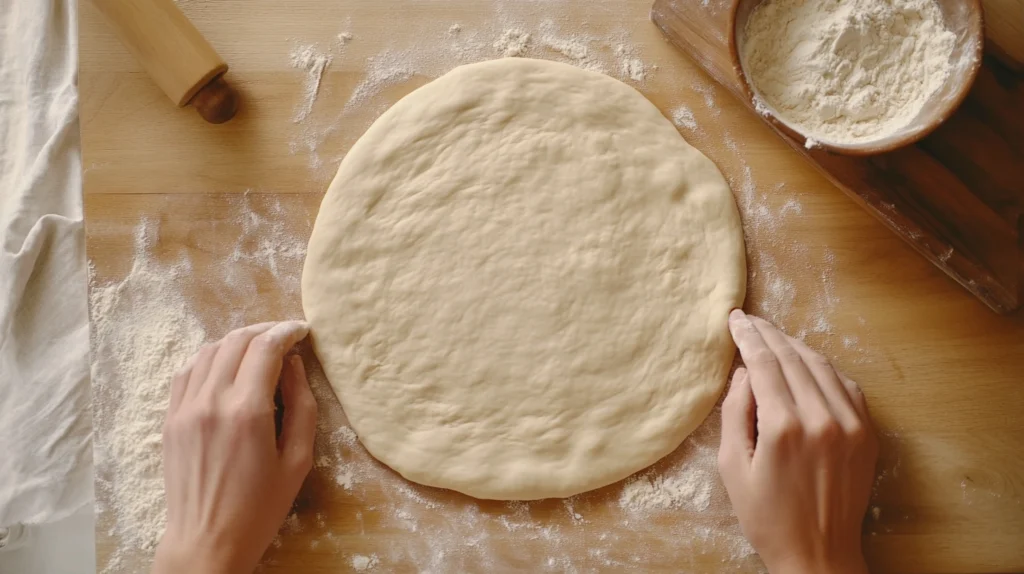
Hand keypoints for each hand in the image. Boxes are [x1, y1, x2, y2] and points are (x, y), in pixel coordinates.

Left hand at [153, 321, 316, 573]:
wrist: (205, 542)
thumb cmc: (260, 509)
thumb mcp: (298, 460)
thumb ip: (301, 406)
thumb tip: (295, 365)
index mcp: (247, 412)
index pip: (266, 348)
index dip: (287, 332)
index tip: (303, 330)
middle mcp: (212, 401)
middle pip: (237, 340)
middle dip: (265, 331)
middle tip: (285, 336)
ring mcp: (185, 408)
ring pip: (210, 350)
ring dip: (237, 341)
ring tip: (258, 348)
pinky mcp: (171, 419)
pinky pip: (188, 371)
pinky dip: (211, 358)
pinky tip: (226, 366)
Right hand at [718, 310, 877, 573]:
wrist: (819, 555)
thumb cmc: (766, 516)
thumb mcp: (731, 466)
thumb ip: (735, 411)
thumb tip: (745, 370)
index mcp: (783, 427)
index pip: (764, 363)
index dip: (748, 336)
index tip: (735, 319)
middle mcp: (822, 419)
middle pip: (793, 357)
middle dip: (769, 334)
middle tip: (751, 320)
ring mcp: (851, 424)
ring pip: (821, 365)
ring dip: (795, 346)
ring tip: (775, 337)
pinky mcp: (867, 433)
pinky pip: (845, 385)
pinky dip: (823, 368)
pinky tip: (807, 365)